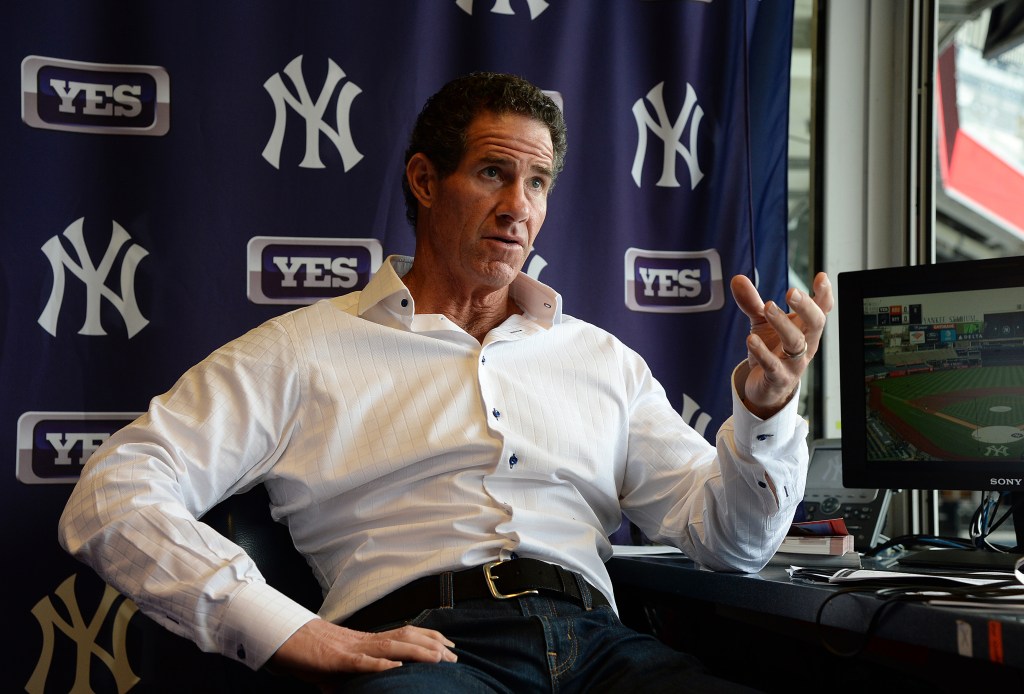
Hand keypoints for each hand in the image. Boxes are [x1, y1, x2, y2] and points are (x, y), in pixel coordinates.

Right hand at [267, 618, 456, 685]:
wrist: (282, 640)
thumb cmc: (308, 654)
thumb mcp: (333, 671)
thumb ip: (347, 679)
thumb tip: (351, 691)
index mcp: (366, 643)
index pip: (404, 636)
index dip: (429, 638)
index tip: (449, 646)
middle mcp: (364, 641)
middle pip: (406, 638)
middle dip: (432, 646)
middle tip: (454, 656)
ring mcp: (352, 649)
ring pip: (391, 646)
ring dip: (417, 652)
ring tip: (438, 658)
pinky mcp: (337, 660)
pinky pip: (362, 662)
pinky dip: (380, 665)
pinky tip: (396, 668)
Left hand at [729, 272, 832, 418]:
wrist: (766, 387)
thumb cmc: (771, 350)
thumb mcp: (761, 323)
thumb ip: (751, 302)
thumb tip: (737, 279)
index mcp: (806, 328)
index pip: (822, 309)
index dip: (824, 294)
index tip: (821, 276)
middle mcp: (806, 344)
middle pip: (816, 323)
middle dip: (806, 307)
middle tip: (792, 292)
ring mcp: (794, 363)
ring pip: (796, 343)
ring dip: (782, 324)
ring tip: (768, 307)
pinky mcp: (778, 378)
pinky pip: (773, 365)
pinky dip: (762, 352)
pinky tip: (751, 340)